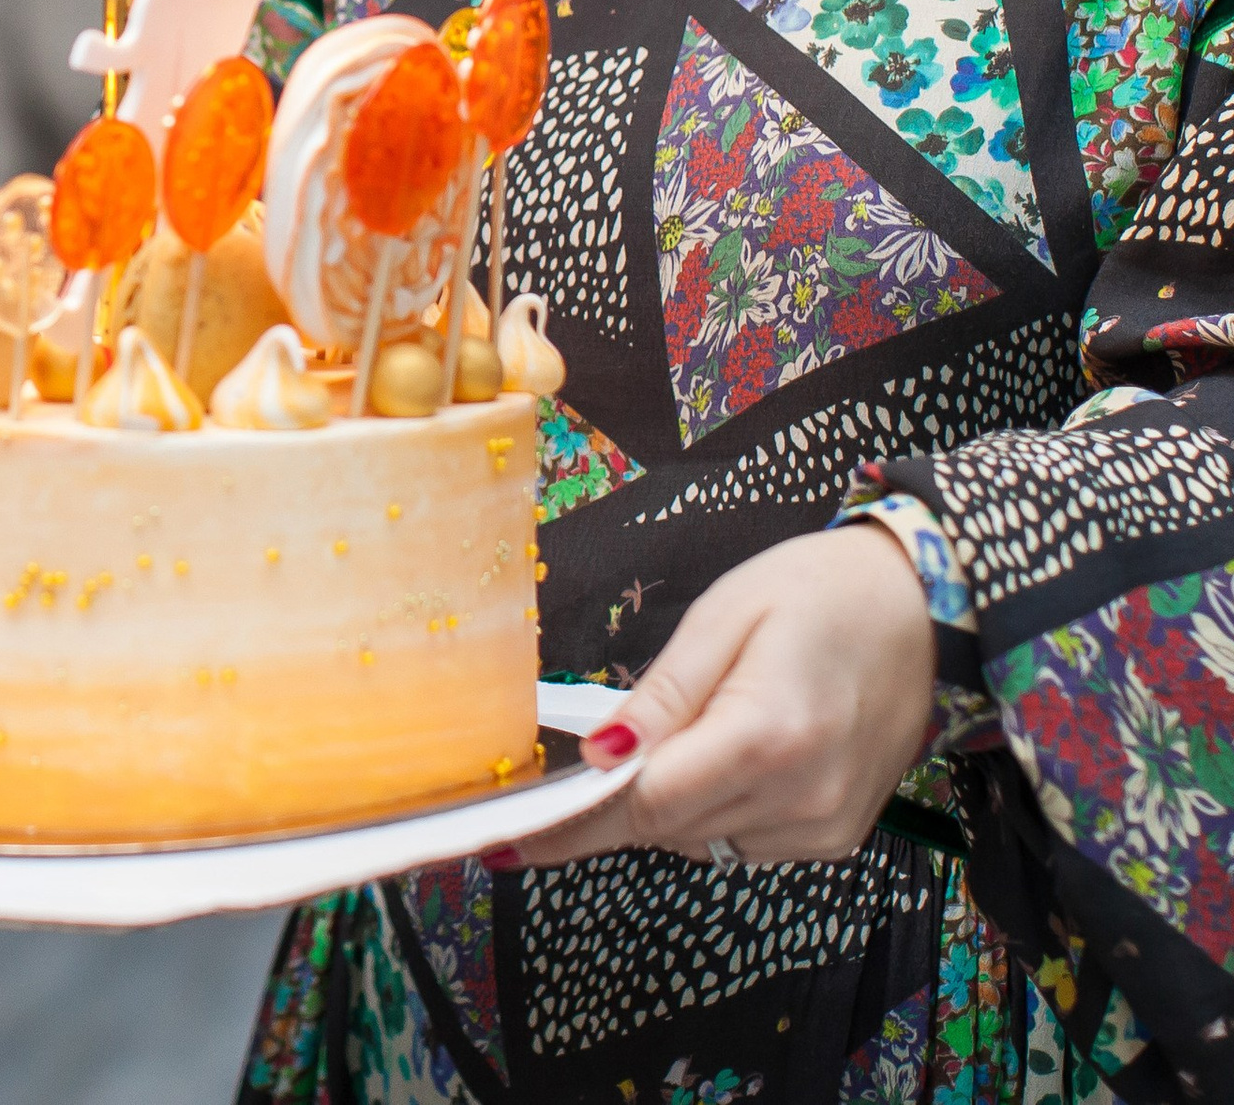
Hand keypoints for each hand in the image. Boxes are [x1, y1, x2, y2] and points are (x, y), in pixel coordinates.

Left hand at [497, 525, 934, 869]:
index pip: (646, 803)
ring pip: (700, 840)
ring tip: (677, 730)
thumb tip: (599, 755)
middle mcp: (801, 800)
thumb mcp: (723, 617)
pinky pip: (742, 839)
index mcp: (767, 736)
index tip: (509, 842)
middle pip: (666, 828)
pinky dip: (710, 807)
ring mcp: (825, 828)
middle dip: (609, 802)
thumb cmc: (820, 592)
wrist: (926, 609)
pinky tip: (722, 751)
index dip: (572, 824)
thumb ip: (660, 696)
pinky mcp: (838, 837)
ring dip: (664, 802)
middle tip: (569, 769)